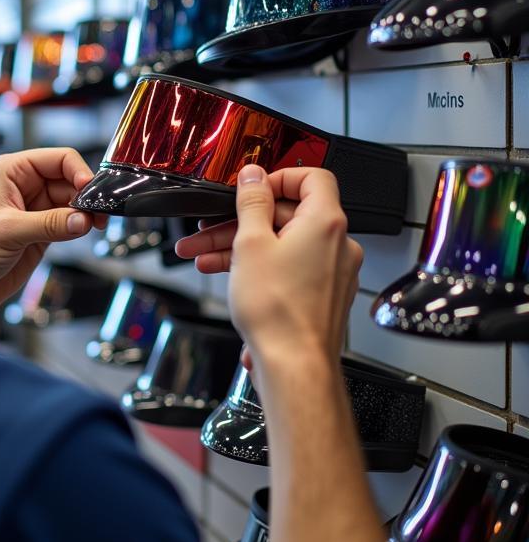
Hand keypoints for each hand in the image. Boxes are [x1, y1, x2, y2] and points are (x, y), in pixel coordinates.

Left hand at [0, 148, 105, 316]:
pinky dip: (81, 226)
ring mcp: (36, 210)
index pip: (58, 159)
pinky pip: (71, 222)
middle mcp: (26, 186)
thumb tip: (83, 219)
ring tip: (93, 225)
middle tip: (99, 214)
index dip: (79, 172)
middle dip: (87, 195)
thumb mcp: (9, 231)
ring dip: (87, 212)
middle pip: (71, 180)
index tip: (91, 191)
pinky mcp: (43, 232)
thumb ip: (50, 224)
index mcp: (13, 171)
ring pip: (74, 202)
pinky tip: (85, 231)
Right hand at [174, 165, 361, 380]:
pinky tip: (230, 278)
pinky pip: (290, 267)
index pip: (311, 177)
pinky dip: (261, 267)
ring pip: (283, 244)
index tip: (250, 187)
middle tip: (208, 229)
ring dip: (242, 247)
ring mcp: (332, 271)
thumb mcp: (250, 244)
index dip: (277, 177)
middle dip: (241, 221)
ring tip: (205, 257)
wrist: (294, 365)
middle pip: (287, 215)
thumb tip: (253, 176)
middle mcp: (337, 244)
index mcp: (325, 222)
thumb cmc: (278, 312)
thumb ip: (252, 203)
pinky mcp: (323, 293)